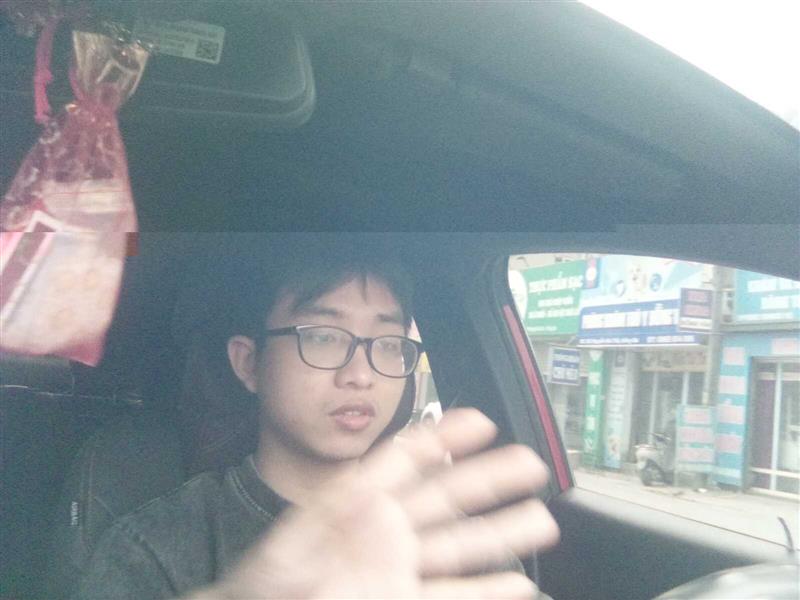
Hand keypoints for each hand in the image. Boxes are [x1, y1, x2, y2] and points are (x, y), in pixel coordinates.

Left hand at [201, 408, 558, 598]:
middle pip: (445, 497)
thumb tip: (379, 502)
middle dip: (490, 478)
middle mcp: (383, 533)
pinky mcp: (402, 599)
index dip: (444, 436)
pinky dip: (486, 591)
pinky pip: (452, 594)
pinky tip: (517, 585)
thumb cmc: (263, 585)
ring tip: (540, 521)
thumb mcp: (289, 546)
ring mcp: (396, 569)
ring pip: (460, 546)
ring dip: (501, 533)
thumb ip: (335, 522)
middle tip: (529, 464)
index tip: (481, 422)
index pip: (405, 458)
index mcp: (353, 504)